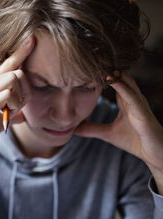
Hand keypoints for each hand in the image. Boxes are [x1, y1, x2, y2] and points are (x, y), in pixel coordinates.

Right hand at [0, 36, 34, 185]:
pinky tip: (5, 116)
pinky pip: (7, 95)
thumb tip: (23, 117)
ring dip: (19, 98)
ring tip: (9, 113)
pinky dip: (13, 105)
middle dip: (25, 91)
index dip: (21, 51)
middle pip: (17, 72)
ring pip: (13, 80)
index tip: (32, 40)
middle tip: (16, 108)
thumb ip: (10, 114)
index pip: (8, 63)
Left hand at [75, 71, 162, 189]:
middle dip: (105, 66)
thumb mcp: (108, 134)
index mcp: (125, 100)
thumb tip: (74, 128)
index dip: (99, 71)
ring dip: (112, 71)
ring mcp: (139, 103)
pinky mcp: (143, 112)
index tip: (83, 62)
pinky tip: (112, 79)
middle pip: (119, 76)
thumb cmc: (136, 141)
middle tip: (88, 54)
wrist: (155, 155)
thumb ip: (92, 129)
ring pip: (126, 81)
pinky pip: (132, 96)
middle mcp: (132, 98)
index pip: (112, 81)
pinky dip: (122, 86)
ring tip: (98, 60)